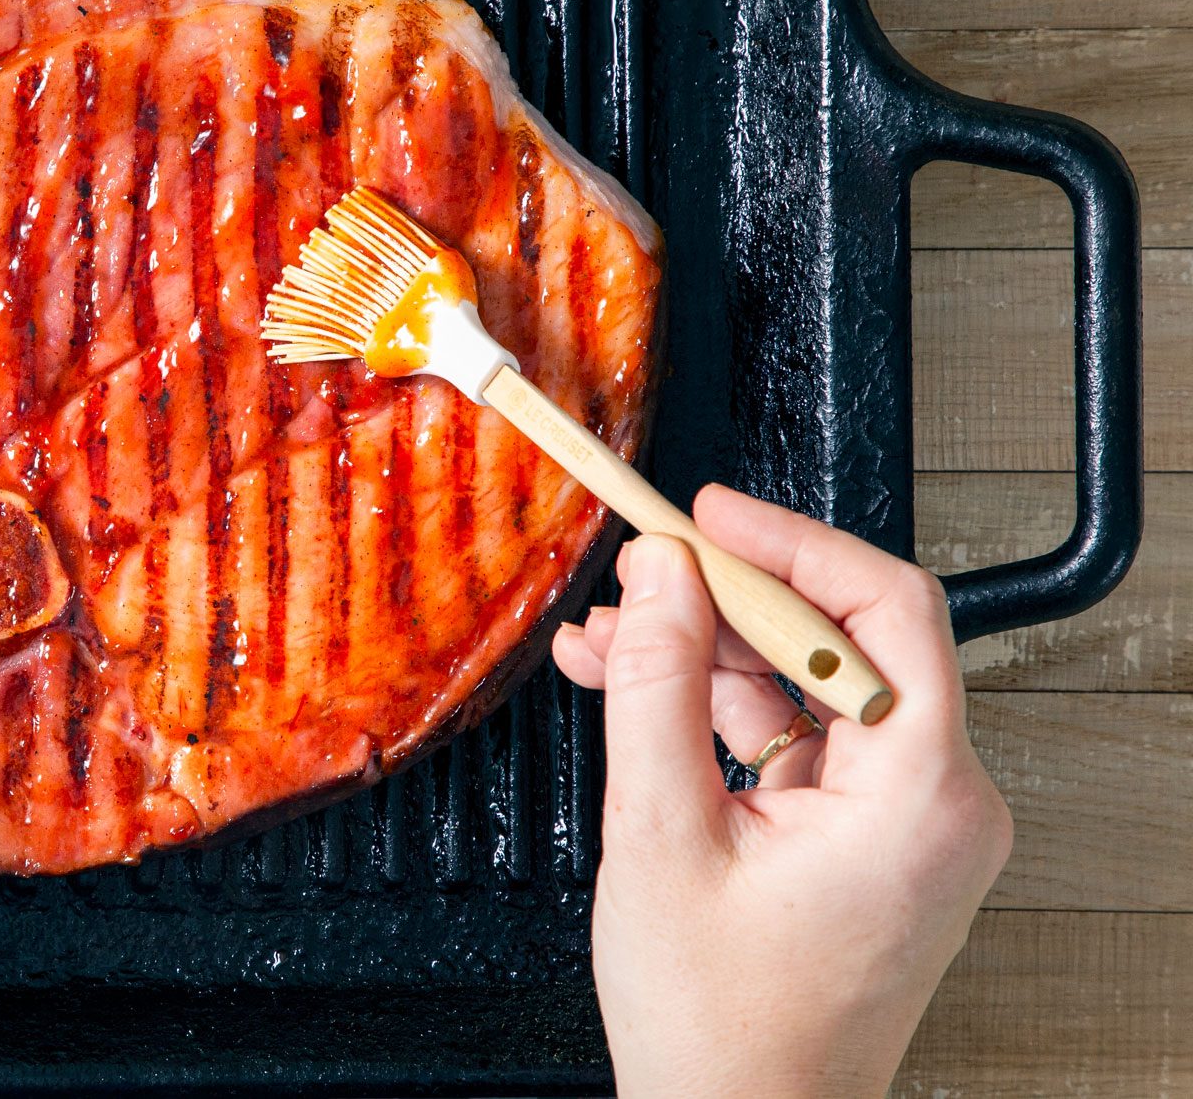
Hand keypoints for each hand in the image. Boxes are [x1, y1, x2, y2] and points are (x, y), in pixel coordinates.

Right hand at [551, 485, 1011, 1097]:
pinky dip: (720, 715)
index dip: (790, 542)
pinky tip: (640, 694)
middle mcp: (937, 804)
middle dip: (724, 604)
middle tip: (638, 576)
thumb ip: (658, 684)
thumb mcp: (661, 832)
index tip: (708, 515)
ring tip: (607, 645)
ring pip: (806, 688)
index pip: (882, 609)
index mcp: (919, 798)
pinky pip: (798, 741)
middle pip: (837, 642)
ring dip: (705, 659)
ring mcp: (906, 824)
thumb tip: (661, 574)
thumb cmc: (720, 1027)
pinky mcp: (867, 840)